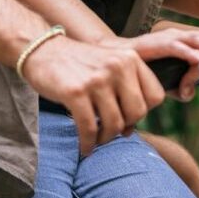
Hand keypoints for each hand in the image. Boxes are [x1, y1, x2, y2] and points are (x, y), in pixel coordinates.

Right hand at [18, 35, 163, 154]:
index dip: (144, 112)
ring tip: (97, 139)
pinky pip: (89, 129)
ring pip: (114, 124)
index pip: (155, 96)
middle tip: (110, 131)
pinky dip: (88, 143)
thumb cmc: (78, 64)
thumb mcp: (109, 65)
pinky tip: (85, 147)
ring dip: (105, 138)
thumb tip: (130, 131)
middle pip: (137, 113)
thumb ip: (126, 90)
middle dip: (125, 127)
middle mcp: (117, 66)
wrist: (43, 50)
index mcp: (130, 58)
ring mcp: (97, 79)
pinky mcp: (76, 92)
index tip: (128, 118)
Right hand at [119, 26, 198, 100]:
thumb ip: (178, 87)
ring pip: (197, 41)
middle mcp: (176, 36)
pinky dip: (191, 54)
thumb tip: (189, 94)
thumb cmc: (139, 68)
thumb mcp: (165, 80)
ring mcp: (167, 38)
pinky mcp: (156, 44)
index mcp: (181, 41)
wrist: (114, 59)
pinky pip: (178, 47)